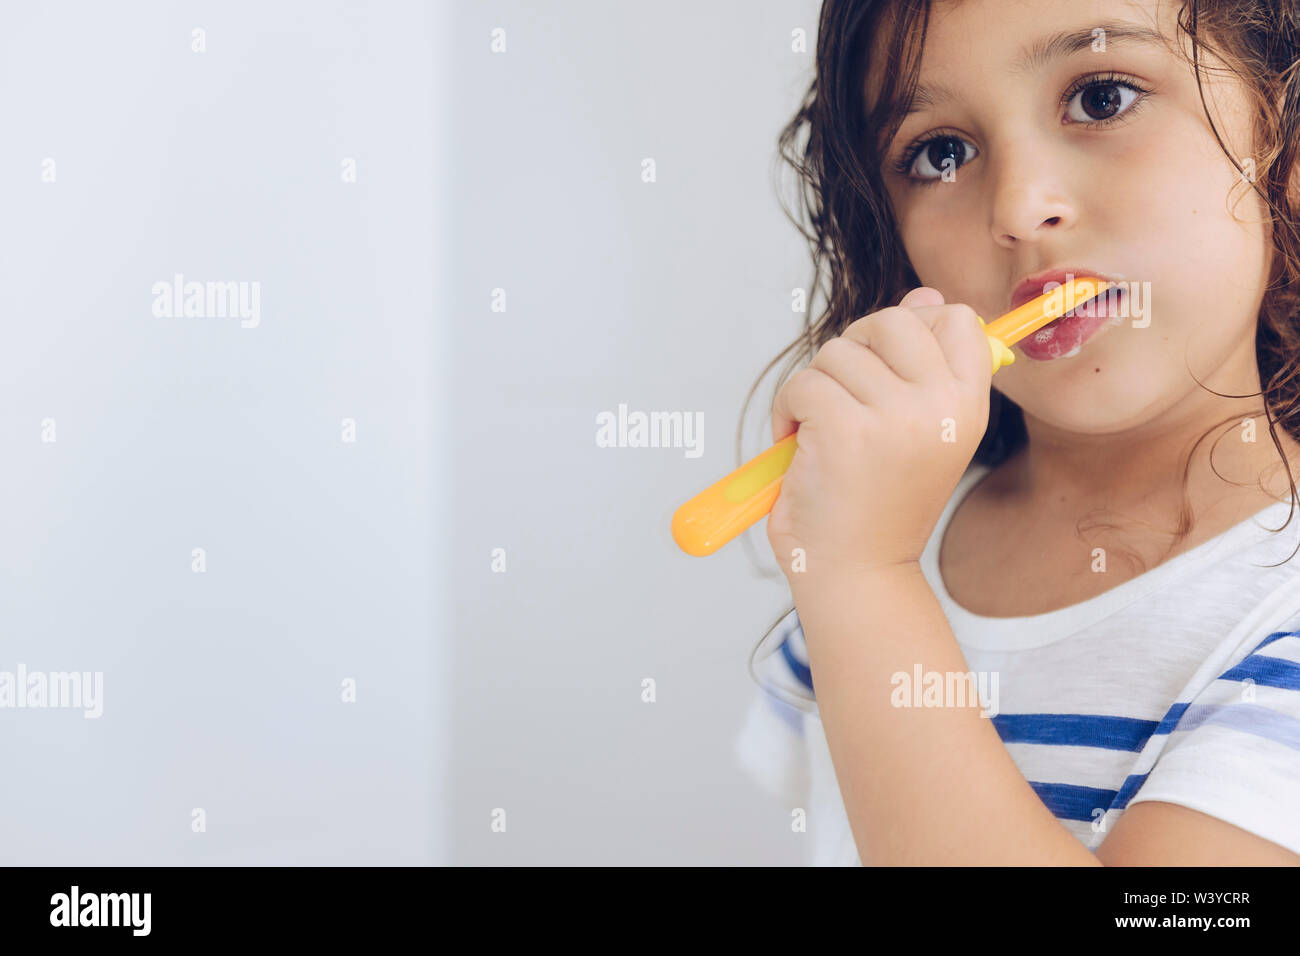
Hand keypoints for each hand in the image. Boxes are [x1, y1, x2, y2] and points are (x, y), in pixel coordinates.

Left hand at [766, 287, 991, 582]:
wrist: (857, 573)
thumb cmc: (879, 504)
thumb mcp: (921, 431)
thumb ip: (922, 365)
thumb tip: (925, 295)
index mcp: (968, 406)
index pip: (957, 319)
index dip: (913, 327)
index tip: (885, 368)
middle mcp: (942, 406)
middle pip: (891, 321)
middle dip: (854, 350)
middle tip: (842, 397)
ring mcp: (896, 416)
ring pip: (838, 352)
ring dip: (815, 389)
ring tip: (821, 435)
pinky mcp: (845, 428)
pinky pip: (803, 384)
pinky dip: (787, 412)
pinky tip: (798, 447)